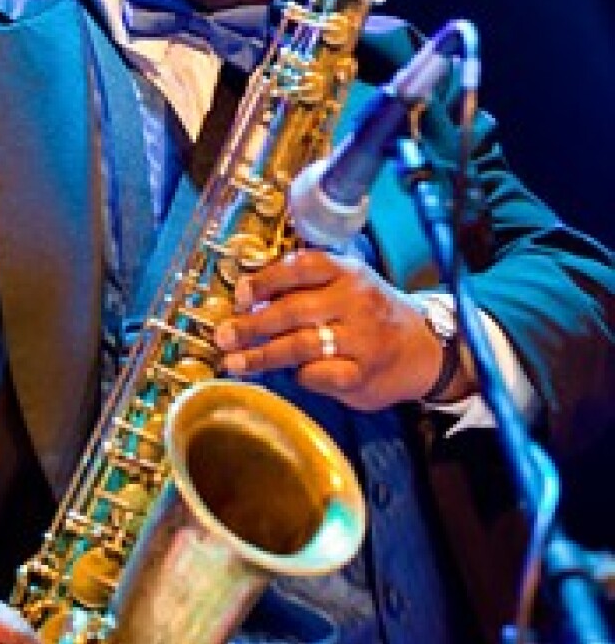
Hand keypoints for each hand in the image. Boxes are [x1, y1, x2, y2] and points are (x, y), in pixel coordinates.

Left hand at [213, 247, 465, 409]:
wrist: (421, 349)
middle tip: (223, 335)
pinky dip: (300, 376)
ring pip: (301, 344)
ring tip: (234, 362)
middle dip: (252, 324)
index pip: (302, 267)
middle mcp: (355, 301)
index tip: (240, 295)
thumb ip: (306, 288)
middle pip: (293, 309)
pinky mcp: (363, 373)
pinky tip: (290, 375)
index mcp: (347, 272)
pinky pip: (319, 375)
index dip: (266, 279)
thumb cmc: (370, 314)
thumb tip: (250, 300)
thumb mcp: (347, 285)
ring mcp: (361, 338)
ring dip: (262, 355)